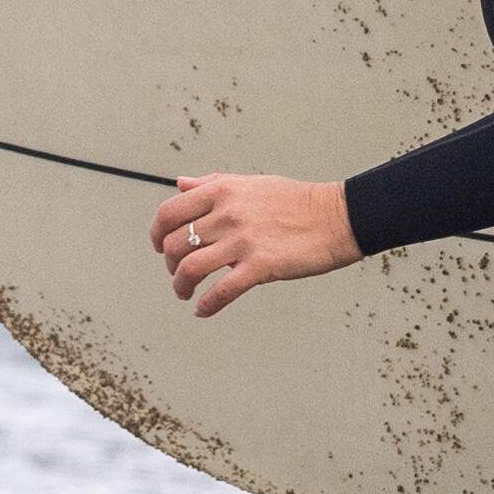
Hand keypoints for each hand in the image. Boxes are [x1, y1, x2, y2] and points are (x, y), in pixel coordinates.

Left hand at [152, 172, 356, 316]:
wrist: (336, 217)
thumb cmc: (296, 201)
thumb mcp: (251, 182)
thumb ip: (212, 183)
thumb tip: (181, 183)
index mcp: (222, 191)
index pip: (169, 212)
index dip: (157, 233)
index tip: (161, 247)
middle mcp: (227, 214)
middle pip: (175, 244)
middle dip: (169, 264)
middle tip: (178, 273)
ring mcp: (243, 241)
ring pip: (190, 268)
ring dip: (180, 286)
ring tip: (185, 293)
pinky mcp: (260, 266)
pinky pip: (221, 291)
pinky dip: (206, 305)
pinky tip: (202, 311)